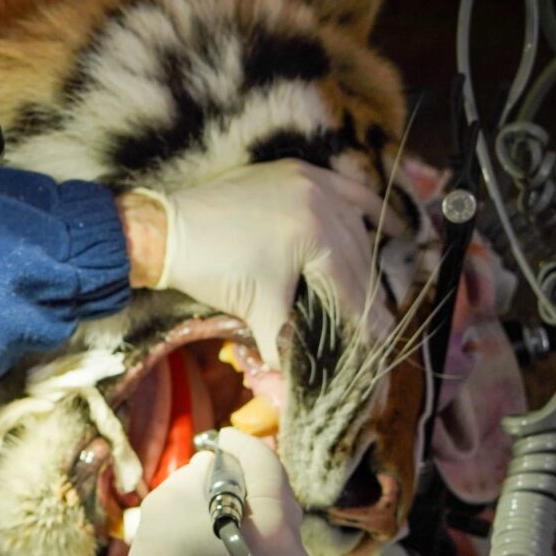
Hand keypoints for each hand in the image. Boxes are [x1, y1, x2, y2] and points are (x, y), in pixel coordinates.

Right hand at [105, 428, 311, 555]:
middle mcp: (296, 550)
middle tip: (222, 460)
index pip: (266, 465)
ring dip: (256, 498)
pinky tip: (232, 521)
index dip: (243, 443)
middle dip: (251, 470)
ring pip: (280, 516)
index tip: (222, 435)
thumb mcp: (172, 499)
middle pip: (279, 490)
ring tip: (224, 490)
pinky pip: (275, 541)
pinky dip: (257, 525)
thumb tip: (217, 464)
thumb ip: (203, 471)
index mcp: (274, 527)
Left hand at [119, 159, 398, 367]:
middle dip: (366, 291)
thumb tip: (297, 384)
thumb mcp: (257, 308)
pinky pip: (342, 188)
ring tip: (374, 287)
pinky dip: (364, 207)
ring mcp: (307, 180)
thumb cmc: (212, 269)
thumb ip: (286, 342)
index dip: (364, 316)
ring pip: (352, 223)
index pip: (349, 282)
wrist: (167, 230)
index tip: (380, 341)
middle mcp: (318, 199)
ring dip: (364, 255)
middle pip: (355, 253)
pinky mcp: (293, 172)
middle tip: (379, 323)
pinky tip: (387, 225)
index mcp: (314, 233)